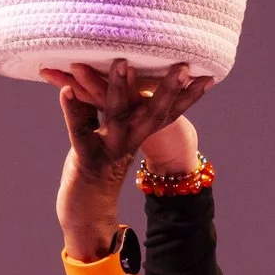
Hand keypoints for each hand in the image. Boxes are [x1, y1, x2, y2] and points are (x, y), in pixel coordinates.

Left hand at [43, 61, 210, 254]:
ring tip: (122, 63)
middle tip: (182, 67)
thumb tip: (124, 75)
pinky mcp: (86, 157)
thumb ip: (117, 107)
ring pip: (117, 115)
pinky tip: (66, 90)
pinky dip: (72, 109)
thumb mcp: (114, 134)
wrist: (86, 210)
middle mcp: (129, 140)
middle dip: (168, 89)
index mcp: (139, 133)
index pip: (168, 112)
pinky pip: (79, 130)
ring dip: (119, 88)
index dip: (189, 97)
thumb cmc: (98, 164)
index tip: (207, 77)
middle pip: (154, 113)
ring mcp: (109, 148)